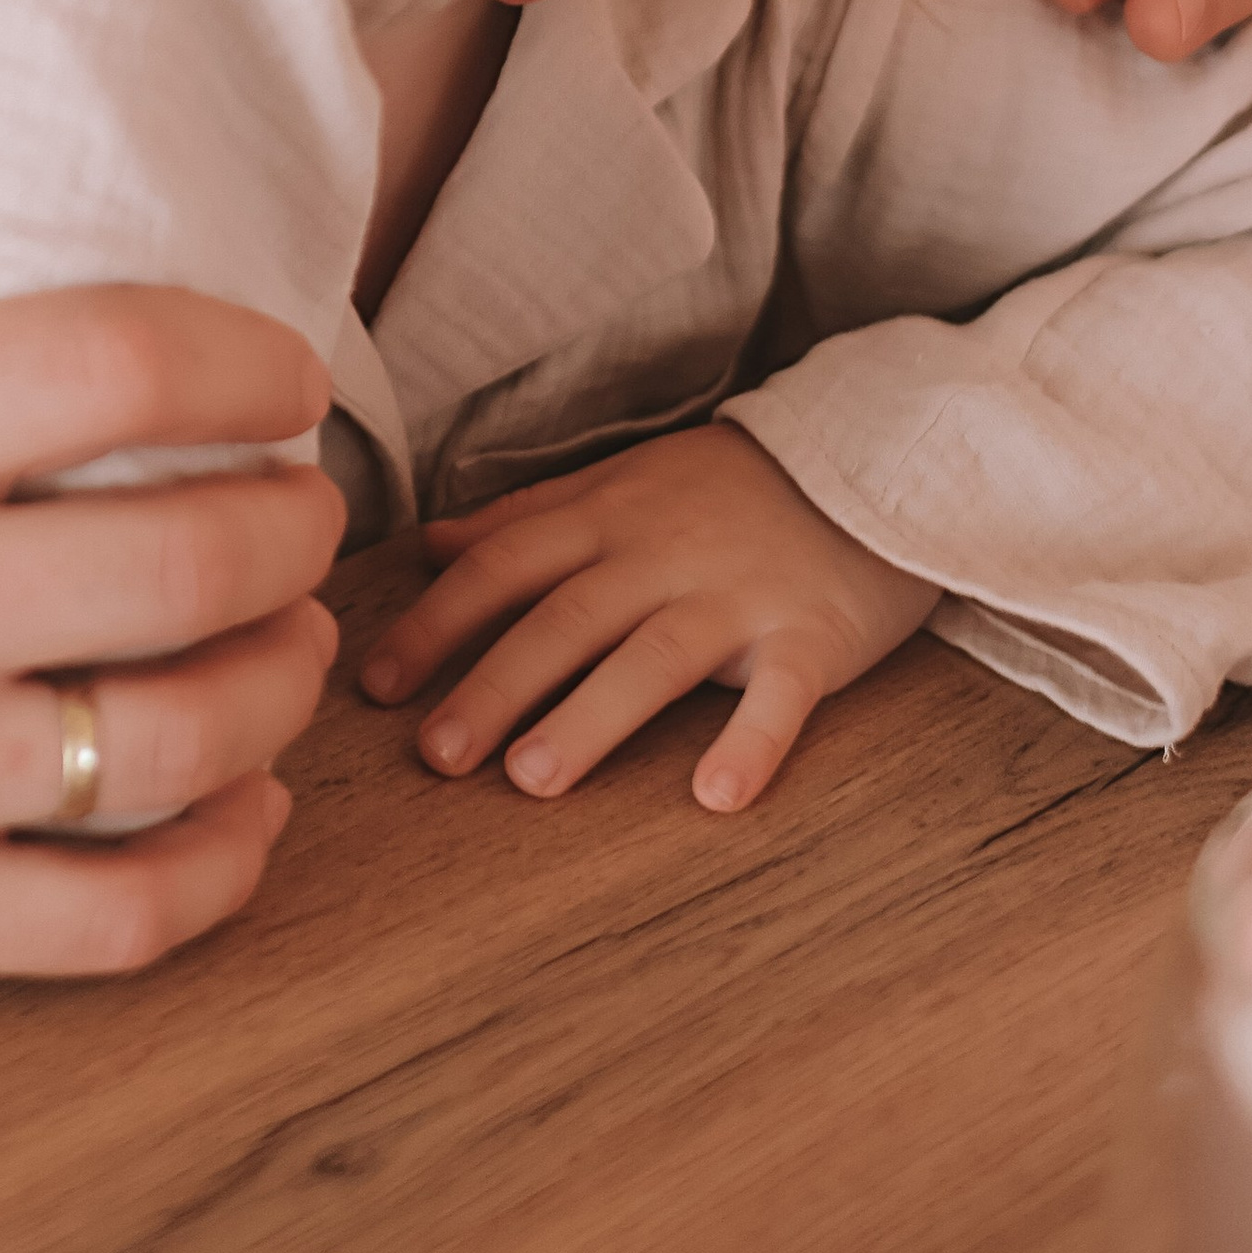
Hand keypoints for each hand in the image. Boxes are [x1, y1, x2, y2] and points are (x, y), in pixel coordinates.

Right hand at [0, 288, 345, 1084]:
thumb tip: (27, 199)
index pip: (124, 362)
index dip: (249, 360)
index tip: (285, 375)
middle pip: (201, 556)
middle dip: (294, 525)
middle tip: (301, 511)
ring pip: (195, 736)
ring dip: (284, 680)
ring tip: (289, 642)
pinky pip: (126, 911)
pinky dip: (225, 859)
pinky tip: (247, 807)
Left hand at [358, 423, 938, 812]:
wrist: (875, 455)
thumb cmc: (729, 487)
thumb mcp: (621, 482)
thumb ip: (527, 518)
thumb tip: (431, 547)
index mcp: (608, 519)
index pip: (505, 568)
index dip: (437, 624)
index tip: (376, 686)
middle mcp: (662, 555)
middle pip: (565, 618)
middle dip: (494, 684)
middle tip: (435, 757)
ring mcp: (740, 594)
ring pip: (655, 655)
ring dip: (592, 717)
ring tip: (534, 780)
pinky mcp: (813, 634)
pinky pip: (782, 693)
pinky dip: (753, 741)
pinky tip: (716, 797)